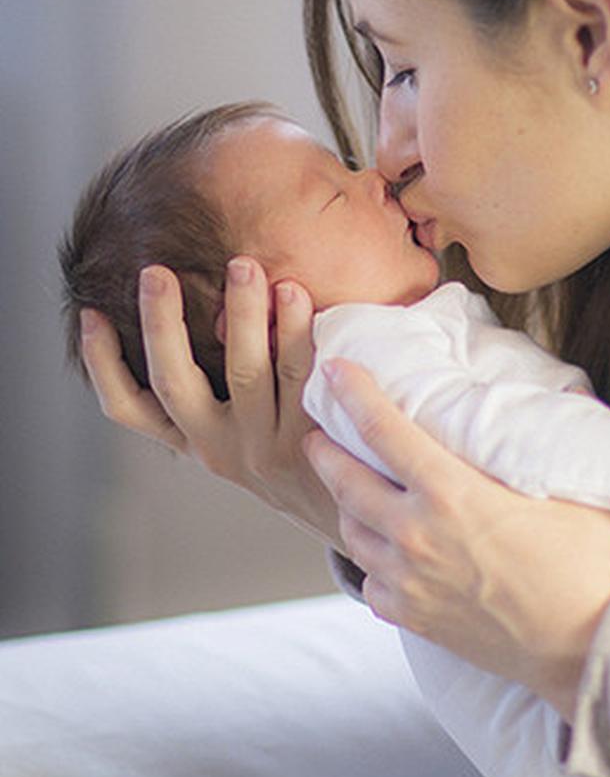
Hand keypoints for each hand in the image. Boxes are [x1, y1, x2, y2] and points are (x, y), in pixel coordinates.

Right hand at [81, 258, 339, 547]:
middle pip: (175, 383)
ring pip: (248, 373)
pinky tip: (301, 296)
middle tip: (156, 271)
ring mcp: (266, 446)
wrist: (352, 509)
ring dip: (245, 315)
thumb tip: (209, 309)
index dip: (102, 364)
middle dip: (161, 323)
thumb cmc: (294, 457)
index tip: (89, 314)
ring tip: (246, 267)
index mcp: (196, 441)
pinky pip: (303, 378)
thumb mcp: (241, 437)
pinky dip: (300, 335)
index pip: (130, 409)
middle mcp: (221, 447)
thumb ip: (218, 390)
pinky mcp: (313, 439)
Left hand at [305, 358, 609, 716]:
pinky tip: (382, 552)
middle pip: (346, 480)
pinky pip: (370, 582)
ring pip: (351, 531)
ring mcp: (408, 580)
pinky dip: (370, 561)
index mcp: (451, 492)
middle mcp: (416, 534)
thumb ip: (560, 438)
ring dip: (344, 503)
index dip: (353, 393)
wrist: (581, 647)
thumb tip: (572, 388)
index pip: (383, 429)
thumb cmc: (585, 564)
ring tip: (348, 488)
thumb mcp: (577, 486)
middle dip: (326, 451)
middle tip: (318, 433)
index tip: (335, 370)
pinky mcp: (411, 617)